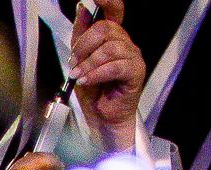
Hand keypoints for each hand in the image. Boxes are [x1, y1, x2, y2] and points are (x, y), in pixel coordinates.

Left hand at [69, 0, 145, 154]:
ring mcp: (133, 56)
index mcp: (113, 36)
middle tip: (74, 61)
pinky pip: (115, 66)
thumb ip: (80, 35)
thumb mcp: (80, 59)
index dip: (107, 1)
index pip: (115, 10)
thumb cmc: (94, 90)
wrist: (102, 116)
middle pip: (106, 29)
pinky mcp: (135, 72)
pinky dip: (97, 73)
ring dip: (89, 62)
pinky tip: (88, 81)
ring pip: (110, 48)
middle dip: (84, 45)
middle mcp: (125, 42)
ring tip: (79, 75)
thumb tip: (82, 9)